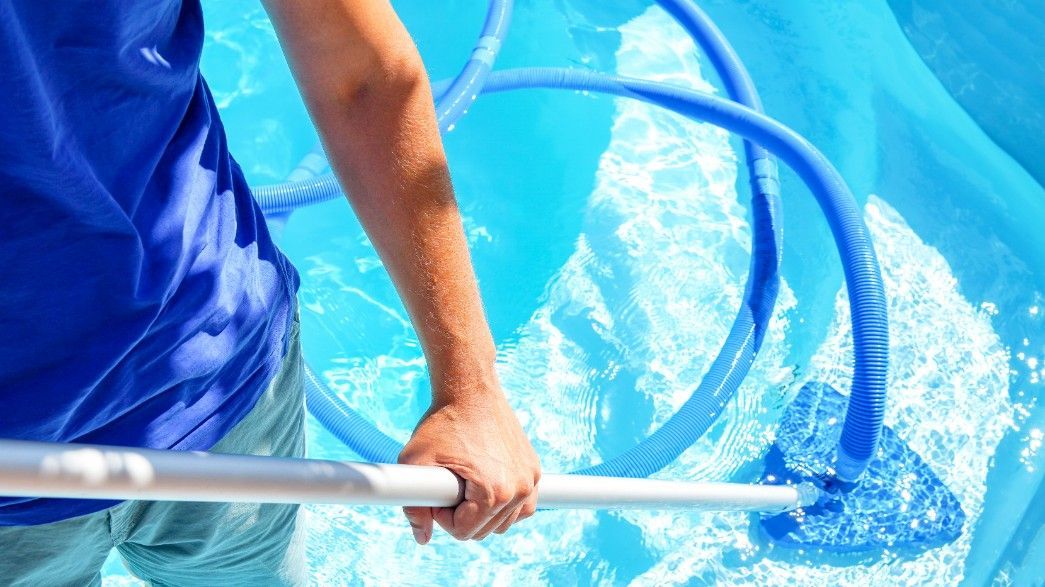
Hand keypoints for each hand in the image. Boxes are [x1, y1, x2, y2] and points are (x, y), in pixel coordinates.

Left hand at [398, 372, 540, 543]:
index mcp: (494, 492)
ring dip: (482, 511)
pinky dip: (504, 506)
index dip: (442, 515)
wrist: (470, 390)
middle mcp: (519, 489)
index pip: (464, 532)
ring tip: (465, 481)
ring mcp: (531, 480)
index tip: (437, 488)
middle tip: (449, 482)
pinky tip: (485, 486)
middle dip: (461, 514)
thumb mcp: (415, 460)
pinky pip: (521, 507)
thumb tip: (422, 539)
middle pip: (484, 531)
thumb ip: (413, 506)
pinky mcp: (534, 470)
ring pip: (503, 523)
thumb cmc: (442, 422)